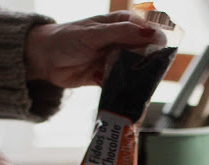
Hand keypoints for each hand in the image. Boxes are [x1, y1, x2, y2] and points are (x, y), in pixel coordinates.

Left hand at [25, 10, 164, 87]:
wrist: (45, 59)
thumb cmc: (68, 38)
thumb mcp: (96, 34)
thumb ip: (122, 34)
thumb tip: (150, 35)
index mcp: (119, 23)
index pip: (145, 29)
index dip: (156, 39)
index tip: (164, 50)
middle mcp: (119, 41)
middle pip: (142, 51)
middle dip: (149, 62)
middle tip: (157, 73)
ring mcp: (113, 60)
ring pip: (132, 69)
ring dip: (138, 78)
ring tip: (146, 88)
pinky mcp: (105, 77)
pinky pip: (120, 84)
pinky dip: (124, 90)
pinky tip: (131, 96)